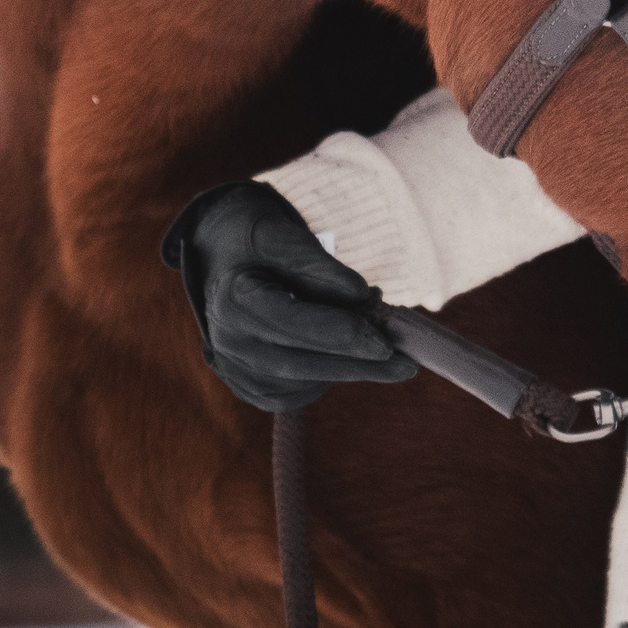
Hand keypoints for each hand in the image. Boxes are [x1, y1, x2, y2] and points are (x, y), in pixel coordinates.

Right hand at [159, 181, 417, 411]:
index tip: (385, 342)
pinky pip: (296, 393)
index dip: (343, 335)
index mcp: (236, 299)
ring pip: (303, 383)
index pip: (296, 324)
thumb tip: (362, 295)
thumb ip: (319, 265)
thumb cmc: (256, 241)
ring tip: (381, 346)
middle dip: (358, 364)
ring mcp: (235, 369)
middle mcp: (229, 342)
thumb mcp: (283, 235)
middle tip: (407, 364)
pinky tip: (344, 354)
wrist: (220, 260)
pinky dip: (328, 376)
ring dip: (348, 368)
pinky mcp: (247, 386)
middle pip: (302, 363)